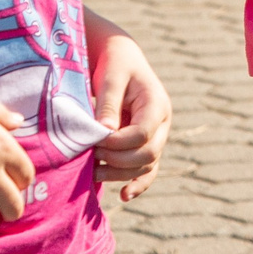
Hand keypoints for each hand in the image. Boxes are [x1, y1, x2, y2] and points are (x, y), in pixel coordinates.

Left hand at [89, 31, 171, 200]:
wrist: (119, 57)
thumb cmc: (114, 63)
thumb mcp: (110, 76)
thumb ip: (109, 104)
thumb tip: (105, 133)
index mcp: (157, 104)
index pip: (142, 134)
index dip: (118, 143)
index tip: (94, 140)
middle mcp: (161, 124)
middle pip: (147, 154)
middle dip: (118, 160)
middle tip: (90, 155)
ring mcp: (156, 136)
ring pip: (146, 166)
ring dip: (120, 174)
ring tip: (93, 172)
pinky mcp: (145, 144)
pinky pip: (147, 170)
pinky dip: (137, 184)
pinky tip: (123, 196)